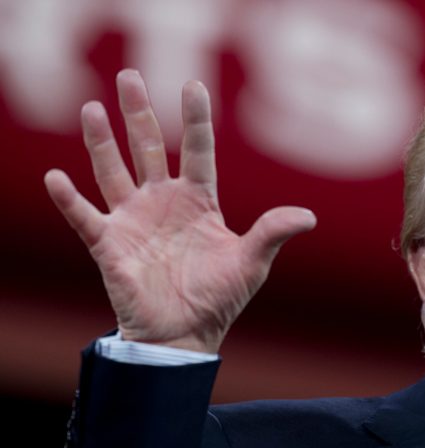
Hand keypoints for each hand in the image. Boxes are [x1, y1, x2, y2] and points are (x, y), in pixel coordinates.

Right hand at [45, 70, 315, 353]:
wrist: (185, 336)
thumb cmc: (218, 299)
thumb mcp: (251, 263)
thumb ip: (272, 233)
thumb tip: (310, 217)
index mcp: (198, 201)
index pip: (198, 150)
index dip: (196, 118)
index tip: (193, 84)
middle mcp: (163, 202)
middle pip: (149, 147)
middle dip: (139, 113)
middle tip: (130, 75)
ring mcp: (133, 220)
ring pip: (113, 171)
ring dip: (102, 142)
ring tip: (93, 108)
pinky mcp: (109, 245)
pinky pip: (85, 217)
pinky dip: (69, 200)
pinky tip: (55, 177)